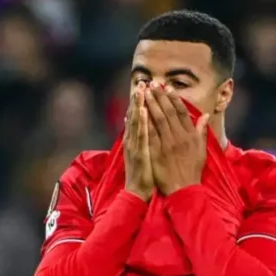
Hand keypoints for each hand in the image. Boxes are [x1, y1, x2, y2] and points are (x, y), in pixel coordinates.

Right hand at [124, 83, 153, 200]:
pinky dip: (142, 122)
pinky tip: (144, 111)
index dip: (140, 101)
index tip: (143, 87)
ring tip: (141, 90)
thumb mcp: (141, 153)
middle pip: (135, 115)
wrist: (137, 193)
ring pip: (136, 121)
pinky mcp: (138, 152)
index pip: (137, 117)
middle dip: (138, 98)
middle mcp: (132, 139)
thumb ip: (139, 137)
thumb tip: (133, 123)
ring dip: (138, 105)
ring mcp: (134, 145)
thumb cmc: (142, 174)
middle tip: (141, 82)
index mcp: (134, 139)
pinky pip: (141, 135)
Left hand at [145, 82, 209, 194]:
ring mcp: (166, 144)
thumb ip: (201, 131)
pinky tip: (138, 111)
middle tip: (152, 84)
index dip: (174, 98)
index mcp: (190, 135)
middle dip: (159, 96)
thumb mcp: (201, 150)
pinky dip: (143, 121)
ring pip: (157, 119)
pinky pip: (148, 133)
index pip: (181, 112)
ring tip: (144, 92)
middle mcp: (178, 137)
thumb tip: (204, 115)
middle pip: (167, 112)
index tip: (168, 88)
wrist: (183, 189)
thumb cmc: (192, 170)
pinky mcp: (156, 151)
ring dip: (150, 104)